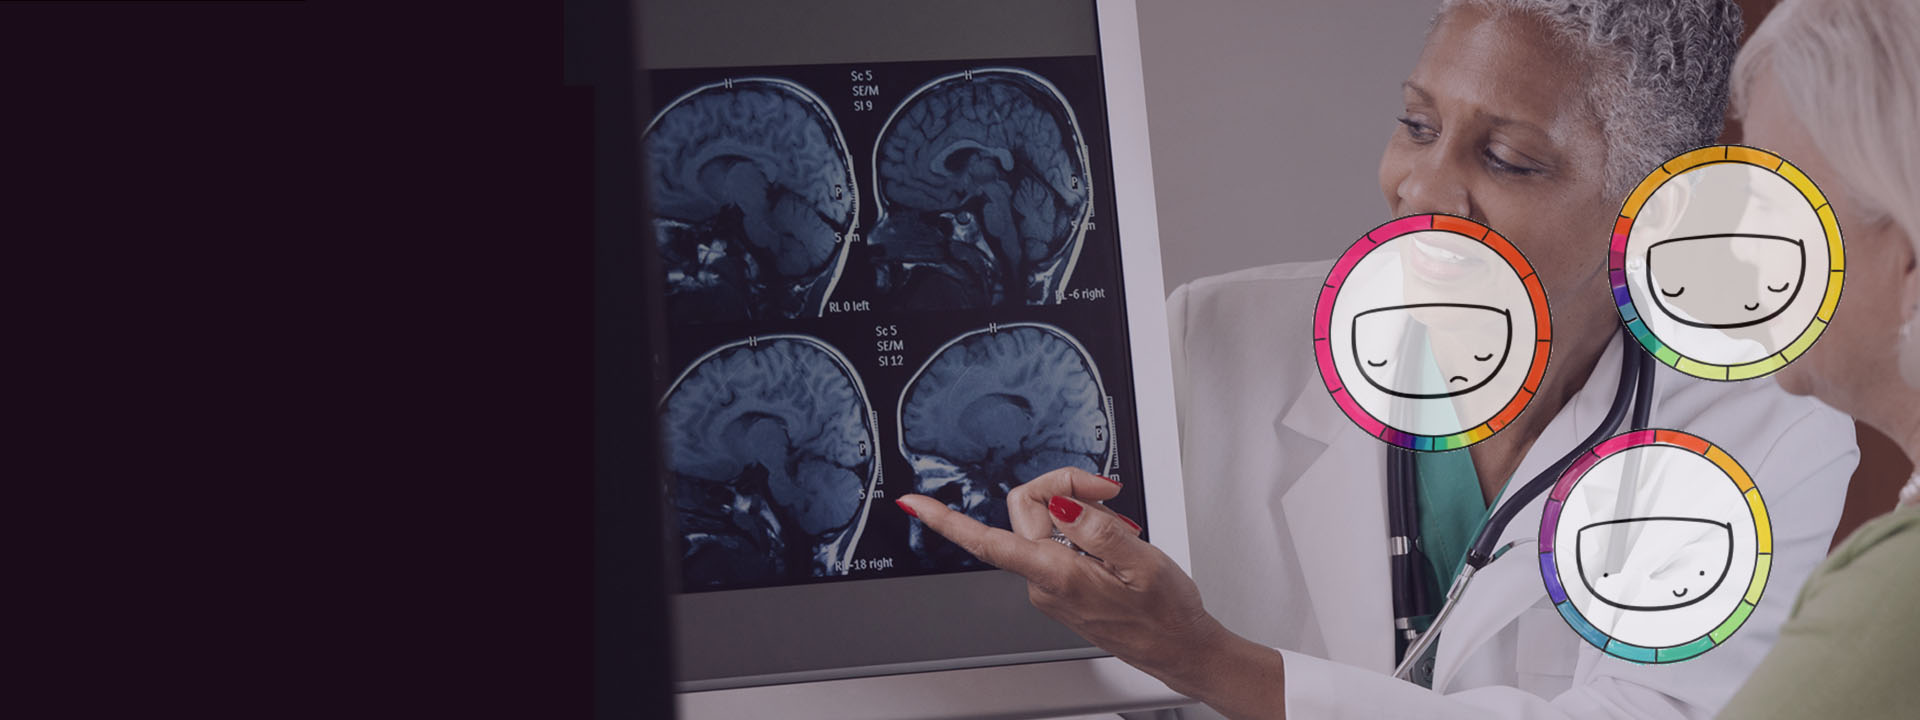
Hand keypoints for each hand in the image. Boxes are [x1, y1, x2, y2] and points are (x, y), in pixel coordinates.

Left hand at [896, 467, 1227, 686]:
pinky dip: (1084, 526)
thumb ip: (1097, 529)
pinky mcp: (1061, 584)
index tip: (914, 503)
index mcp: (1056, 575)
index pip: (987, 542)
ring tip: (1121, 525)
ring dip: (1079, 508)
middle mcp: (1044, 581)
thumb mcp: (1142, 562)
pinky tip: (1115, 540)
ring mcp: (1050, 584)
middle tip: (1108, 491)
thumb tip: (1059, 504)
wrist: (1177, 648)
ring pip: (1044, 522)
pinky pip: (1059, 539)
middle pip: (1026, 510)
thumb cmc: (1165, 614)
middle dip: (1062, 487)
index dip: (947, 521)